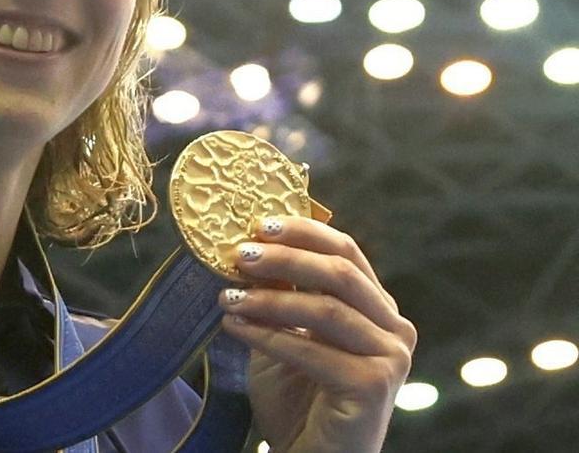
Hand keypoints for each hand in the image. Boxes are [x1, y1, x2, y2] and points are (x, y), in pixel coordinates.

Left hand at [218, 216, 416, 452]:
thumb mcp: (283, 336)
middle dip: (286, 258)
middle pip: (340, 273)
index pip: (347, 253)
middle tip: (240, 253)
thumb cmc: (297, 400)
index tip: (259, 223)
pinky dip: (268, 335)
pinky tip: (234, 325)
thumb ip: (277, 297)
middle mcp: (394, 328)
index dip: (305, 232)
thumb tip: (248, 248)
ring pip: (325, 309)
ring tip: (227, 296)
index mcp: (377, 309)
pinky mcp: (375, 385)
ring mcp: (390, 357)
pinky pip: (313, 350)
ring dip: (269, 299)